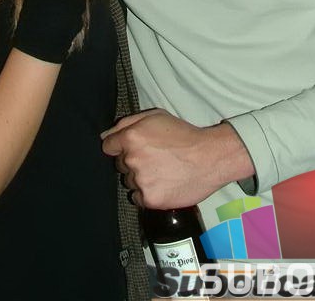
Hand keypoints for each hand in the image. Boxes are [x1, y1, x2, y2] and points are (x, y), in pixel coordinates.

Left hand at [101, 109, 254, 207]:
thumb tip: (105, 137)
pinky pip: (137, 198)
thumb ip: (126, 123)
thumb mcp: (155, 116)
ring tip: (162, 171)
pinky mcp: (150, 199)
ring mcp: (140, 180)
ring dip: (140, 178)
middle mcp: (132, 159)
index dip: (120, 147)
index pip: (108, 146)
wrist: (210, 157)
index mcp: (131, 137)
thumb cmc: (183, 134)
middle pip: (120, 165)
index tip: (133, 149)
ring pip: (129, 181)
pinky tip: (163, 183)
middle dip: (133, 161)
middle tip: (155, 158)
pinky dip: (147, 193)